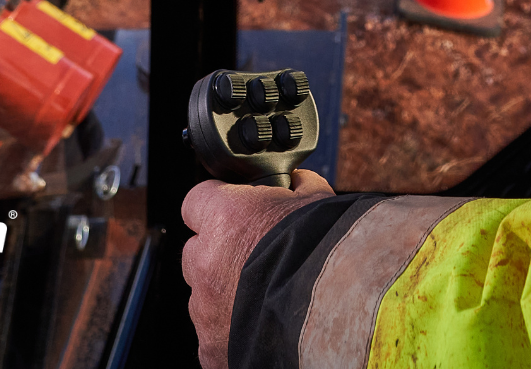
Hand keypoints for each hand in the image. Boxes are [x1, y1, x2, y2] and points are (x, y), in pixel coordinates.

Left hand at [181, 169, 333, 368]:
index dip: (216, 204)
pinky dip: (230, 332)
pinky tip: (260, 325)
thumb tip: (296, 182)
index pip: (196, 201)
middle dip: (217, 253)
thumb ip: (295, 187)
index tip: (231, 211)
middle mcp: (205, 261)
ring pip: (203, 296)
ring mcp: (205, 309)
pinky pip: (213, 336)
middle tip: (251, 258)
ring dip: (223, 294)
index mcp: (223, 217)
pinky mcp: (212, 349)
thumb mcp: (315, 200)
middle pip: (195, 251)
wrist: (336, 312)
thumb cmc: (325, 253)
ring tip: (262, 297)